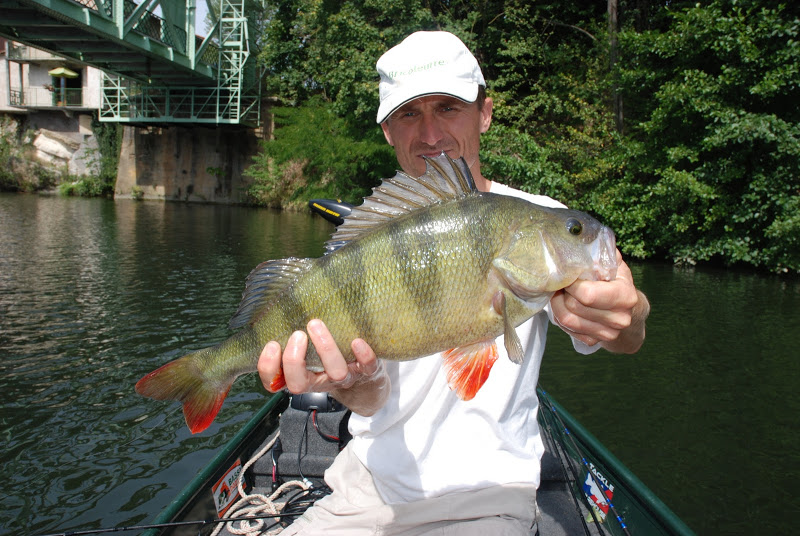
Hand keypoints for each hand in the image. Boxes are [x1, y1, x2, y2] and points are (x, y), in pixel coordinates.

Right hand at [257, 319, 390, 414]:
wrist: (367, 381)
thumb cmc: (330, 360)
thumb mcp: (309, 352)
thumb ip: (293, 339)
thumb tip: (274, 311)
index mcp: (302, 377)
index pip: (276, 382)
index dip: (269, 368)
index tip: (272, 344)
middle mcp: (320, 381)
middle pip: (299, 384)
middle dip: (294, 360)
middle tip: (297, 334)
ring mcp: (345, 377)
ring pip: (335, 372)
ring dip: (326, 349)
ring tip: (315, 324)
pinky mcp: (368, 372)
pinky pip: (367, 367)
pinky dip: (363, 355)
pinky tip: (357, 341)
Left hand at [551, 250, 649, 353]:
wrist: (629, 311)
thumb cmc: (617, 282)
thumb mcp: (615, 264)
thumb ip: (603, 252)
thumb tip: (585, 237)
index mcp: (625, 296)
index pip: (587, 294)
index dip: (571, 283)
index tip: (568, 275)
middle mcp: (619, 318)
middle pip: (573, 307)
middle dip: (562, 293)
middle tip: (561, 283)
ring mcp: (608, 333)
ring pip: (566, 320)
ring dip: (557, 305)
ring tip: (560, 293)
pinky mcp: (595, 341)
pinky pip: (567, 329)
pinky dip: (561, 318)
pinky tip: (566, 307)